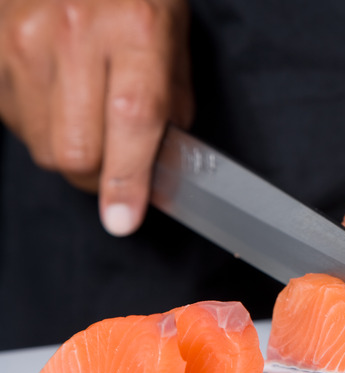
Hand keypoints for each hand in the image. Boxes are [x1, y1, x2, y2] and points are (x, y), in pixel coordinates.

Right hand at [0, 0, 192, 235]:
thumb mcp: (173, 38)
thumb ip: (171, 104)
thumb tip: (161, 166)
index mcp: (137, 28)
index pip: (133, 118)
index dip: (128, 178)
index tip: (124, 218)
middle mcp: (76, 33)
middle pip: (76, 150)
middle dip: (100, 176)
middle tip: (116, 166)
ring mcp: (24, 40)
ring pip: (43, 146)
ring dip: (70, 152)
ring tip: (87, 115)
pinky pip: (14, 123)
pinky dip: (39, 127)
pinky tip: (58, 95)